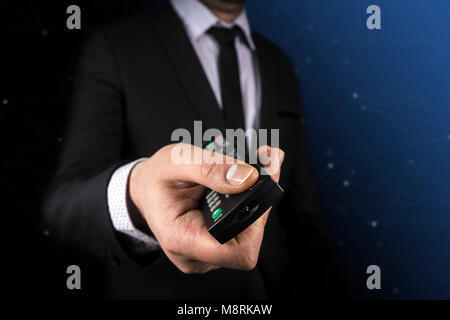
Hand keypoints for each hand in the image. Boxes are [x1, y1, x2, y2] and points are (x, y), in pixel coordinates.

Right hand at [129, 143, 283, 273]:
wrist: (145, 189)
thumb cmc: (156, 178)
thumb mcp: (177, 161)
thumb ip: (211, 168)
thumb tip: (248, 178)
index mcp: (182, 239)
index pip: (238, 251)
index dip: (256, 220)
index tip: (259, 183)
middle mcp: (196, 255)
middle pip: (249, 239)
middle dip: (259, 200)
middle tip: (263, 163)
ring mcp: (207, 253)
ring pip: (249, 234)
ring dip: (256, 200)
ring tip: (247, 172)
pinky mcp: (215, 244)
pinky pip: (243, 230)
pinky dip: (248, 204)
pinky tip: (241, 185)